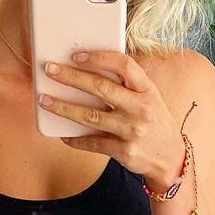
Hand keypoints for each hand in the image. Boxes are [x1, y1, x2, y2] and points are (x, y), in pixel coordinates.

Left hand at [38, 49, 185, 190]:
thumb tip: (90, 69)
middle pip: (101, 88)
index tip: (76, 55)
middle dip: (72, 77)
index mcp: (147, 89)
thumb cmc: (154, 122)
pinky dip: (76, 139)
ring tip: (45, 101)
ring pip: (91, 116)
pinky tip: (63, 134)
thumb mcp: (150, 98)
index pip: (124, 65)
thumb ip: (127, 85)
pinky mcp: (124, 151)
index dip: (98, 57)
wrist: (170, 159)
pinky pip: (93, 143)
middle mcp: (141, 108)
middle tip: (50, 70)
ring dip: (64, 108)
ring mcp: (132, 131)